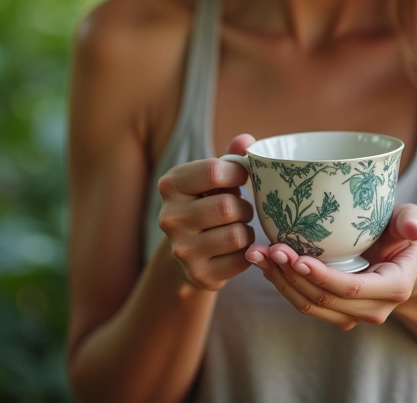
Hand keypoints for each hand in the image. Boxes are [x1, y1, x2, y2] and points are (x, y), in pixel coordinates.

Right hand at [157, 134, 255, 289]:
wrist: (189, 252)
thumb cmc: (207, 203)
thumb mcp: (214, 177)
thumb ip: (232, 155)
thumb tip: (246, 140)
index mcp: (170, 185)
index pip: (214, 171)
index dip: (239, 172)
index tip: (241, 177)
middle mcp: (169, 218)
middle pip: (228, 207)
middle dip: (244, 207)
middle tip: (240, 209)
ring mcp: (181, 250)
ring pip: (237, 235)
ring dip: (247, 230)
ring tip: (237, 227)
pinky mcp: (198, 275)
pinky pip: (240, 260)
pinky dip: (247, 252)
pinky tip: (236, 248)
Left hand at [245, 203, 416, 329]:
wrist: (404, 260)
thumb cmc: (404, 234)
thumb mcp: (412, 220)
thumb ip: (413, 221)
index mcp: (393, 287)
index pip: (352, 288)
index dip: (322, 277)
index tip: (296, 257)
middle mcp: (373, 308)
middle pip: (324, 300)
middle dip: (292, 276)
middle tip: (268, 249)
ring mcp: (352, 313)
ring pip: (309, 306)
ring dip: (280, 282)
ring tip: (258, 254)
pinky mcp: (335, 310)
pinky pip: (305, 303)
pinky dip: (283, 284)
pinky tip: (266, 263)